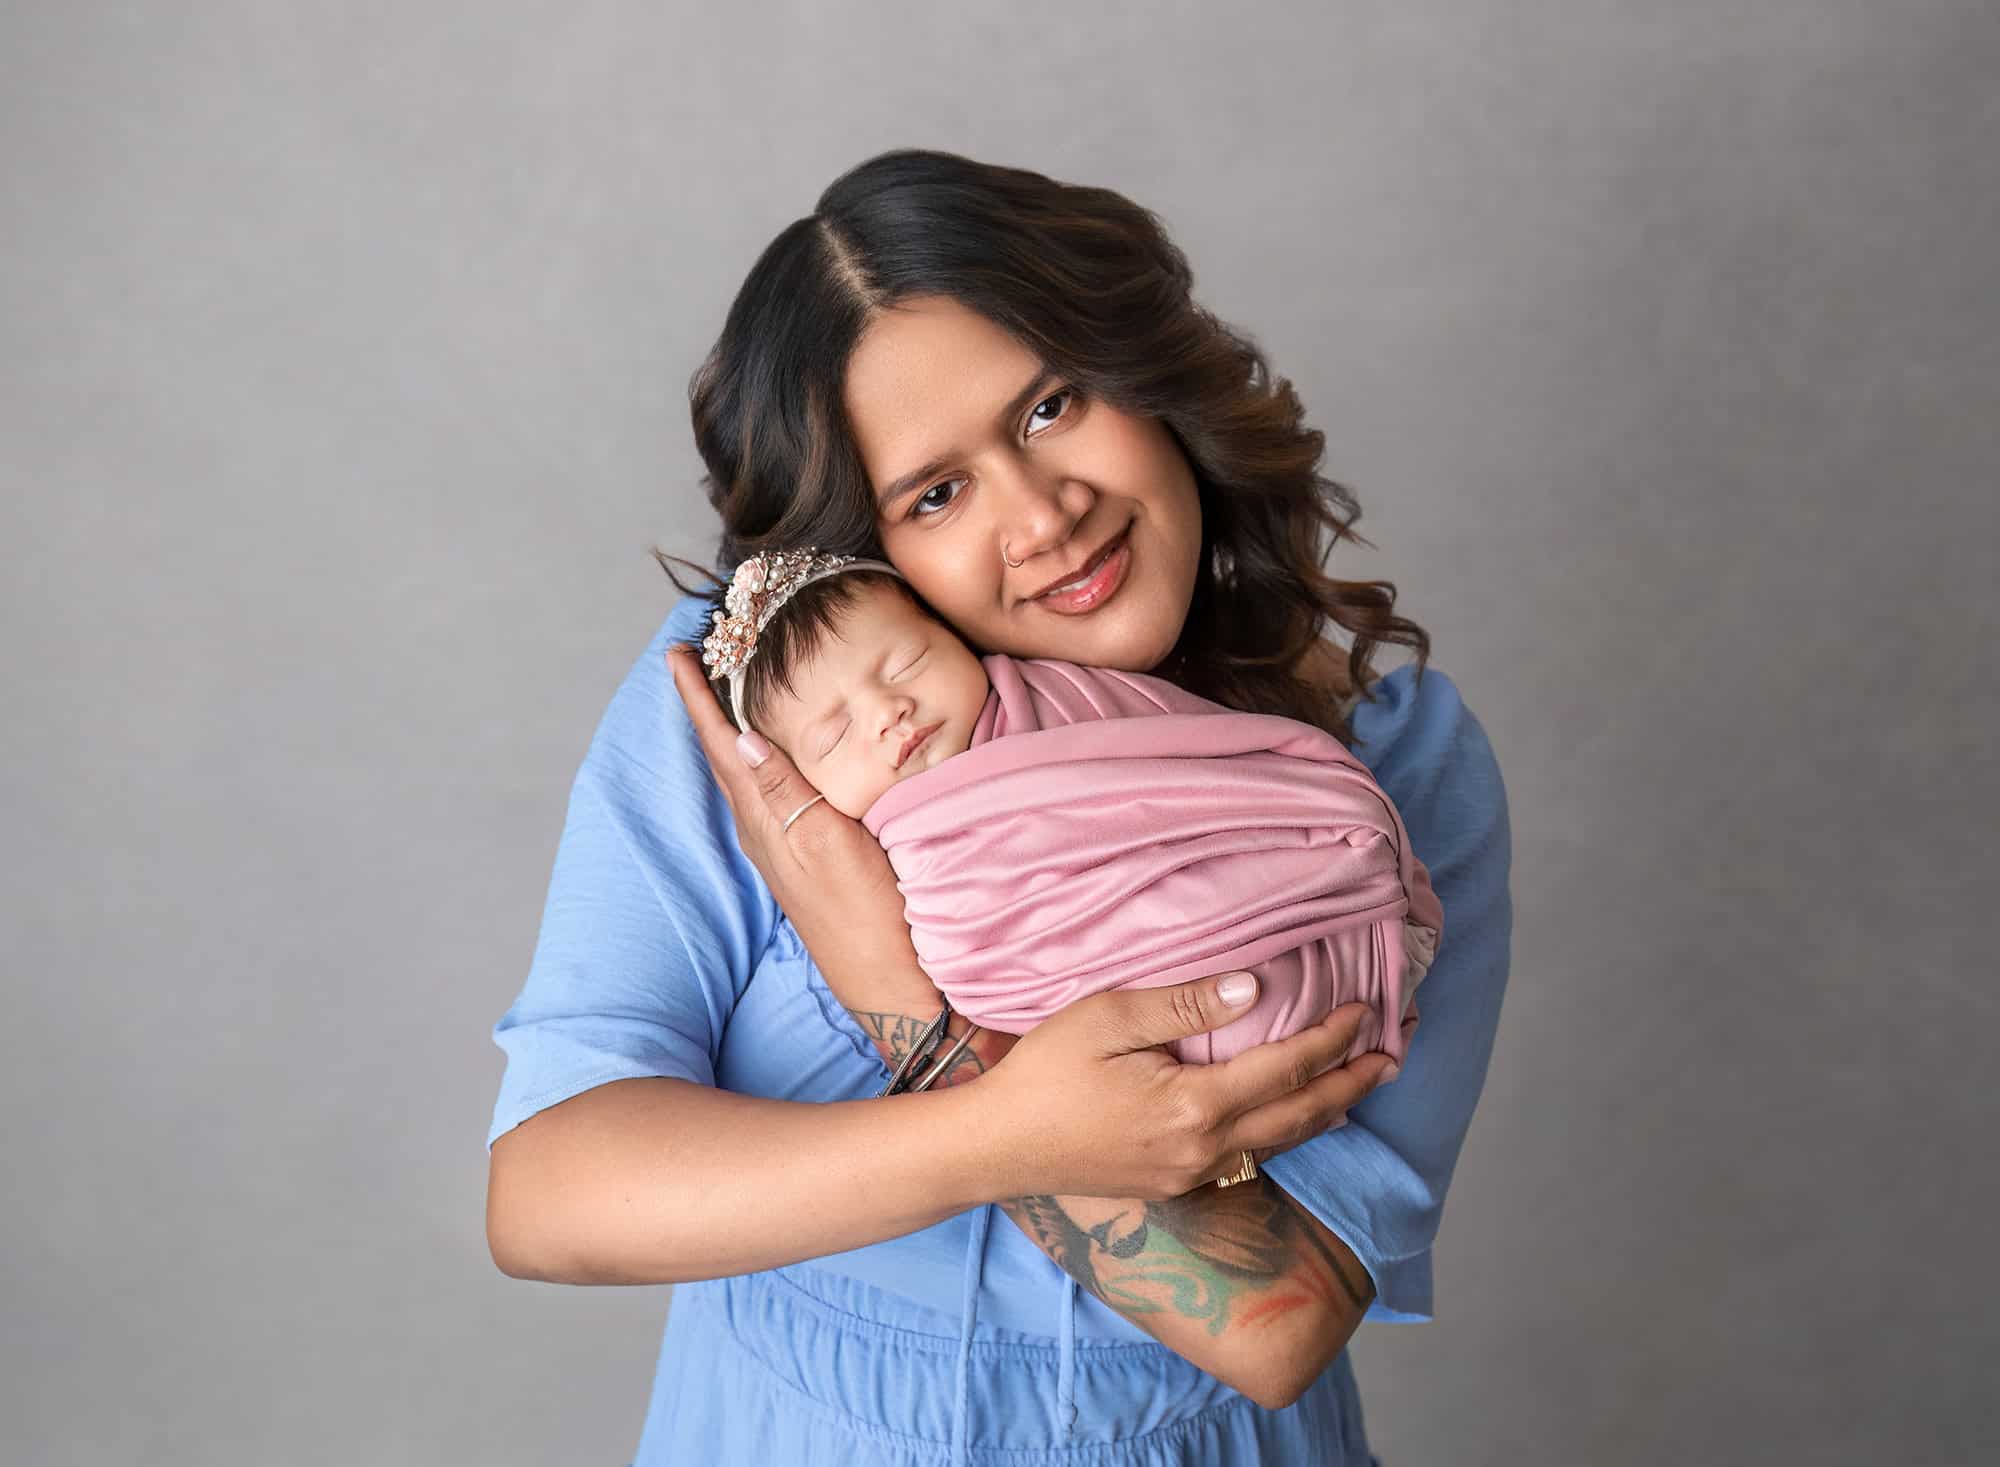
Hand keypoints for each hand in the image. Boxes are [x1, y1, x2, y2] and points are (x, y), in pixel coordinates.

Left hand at [666, 646, 931, 1004]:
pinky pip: (773, 789)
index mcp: (764, 820)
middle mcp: (764, 830)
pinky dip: (768, 754)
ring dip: (736, 725)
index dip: (696, 697)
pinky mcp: (809, 855)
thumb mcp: (828, 844)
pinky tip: (782, 750)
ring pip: (748, 770)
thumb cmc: (867, 915)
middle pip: (725, 752)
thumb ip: (785, 790)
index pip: (720, 745)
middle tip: (700, 654)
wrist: (892, 983)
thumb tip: (741, 735)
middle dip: (710, 702)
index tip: (675, 653)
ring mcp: (784, 845)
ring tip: (733, 686)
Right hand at [971, 972, 1399, 1201]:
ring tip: (1363, 1080)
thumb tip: (1257, 988)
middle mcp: (1205, 1149)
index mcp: (1193, 1106)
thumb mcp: (1107, 1019)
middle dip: (1355, 1081)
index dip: (1335, 1036)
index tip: (1367, 1006)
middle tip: (1397, 1051)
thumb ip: (1184, 1004)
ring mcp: (1193, 1173)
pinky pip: (1253, 1155)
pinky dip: (1289, 1128)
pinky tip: (1296, 1110)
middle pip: (1304, 1114)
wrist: (999, 1146)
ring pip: (1283, 1141)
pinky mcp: (1177, 1182)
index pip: (1287, 1067)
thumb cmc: (1044, 1074)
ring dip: (1330, 1108)